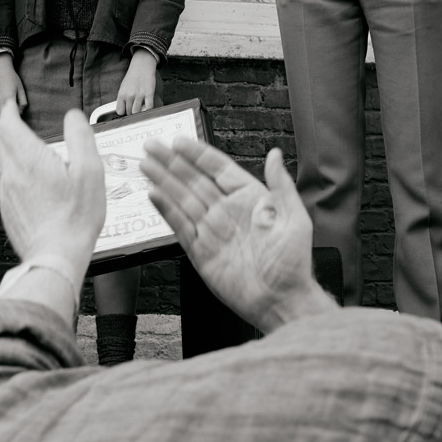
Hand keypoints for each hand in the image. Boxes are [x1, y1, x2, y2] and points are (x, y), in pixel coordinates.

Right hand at [0, 55, 25, 121]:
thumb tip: (22, 110)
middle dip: (9, 120)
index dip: (17, 116)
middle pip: (4, 117)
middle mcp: (0, 101)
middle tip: (13, 119)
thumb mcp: (20, 88)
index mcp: (9, 98)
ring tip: (6, 120)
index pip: (14, 113)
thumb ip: (23, 100)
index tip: (20, 114)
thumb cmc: (12, 78)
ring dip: (1, 120)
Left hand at [0, 108, 103, 274]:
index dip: (10, 112)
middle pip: (2, 142)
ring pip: (5, 163)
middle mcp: (12, 174)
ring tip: (30, 150)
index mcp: (29, 159)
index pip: (8, 125)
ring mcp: (7, 194)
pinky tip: (34, 182)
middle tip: (17, 121)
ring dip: (14, 151)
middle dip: (9, 128)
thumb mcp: (89, 171)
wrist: (56, 255)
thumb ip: (80, 137)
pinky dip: (18, 173)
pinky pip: (9, 184)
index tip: (13, 106)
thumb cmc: (75, 218)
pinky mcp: (9, 210)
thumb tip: (73, 118)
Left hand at [115, 49, 158, 114]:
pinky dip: (148, 110)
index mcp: (122, 94)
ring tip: (140, 109)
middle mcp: (130, 95)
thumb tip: (123, 110)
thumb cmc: (132, 77)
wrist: (142, 66)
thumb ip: (122, 98)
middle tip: (135, 108)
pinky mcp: (149, 93)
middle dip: (132, 112)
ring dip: (139, 112)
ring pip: (137, 112)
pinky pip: (148, 107)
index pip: (120, 111)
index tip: (126, 112)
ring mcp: (139, 95)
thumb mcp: (123, 87)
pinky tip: (147, 108)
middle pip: (129, 112)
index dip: (123, 112)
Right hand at [142, 139, 333, 332]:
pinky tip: (154, 196)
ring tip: (146, 165)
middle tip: (151, 147)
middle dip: (171, 162)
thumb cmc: (292, 264)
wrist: (280, 301)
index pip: (218, 169)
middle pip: (193, 180)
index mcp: (250, 199)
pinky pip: (180, 226)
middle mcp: (228, 212)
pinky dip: (166, 211)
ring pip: (182, 199)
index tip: (179, 141)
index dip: (197, 154)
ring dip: (163, 181)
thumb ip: (281, 186)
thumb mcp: (295, 219)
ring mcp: (212, 230)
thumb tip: (274, 155)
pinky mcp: (201, 251)